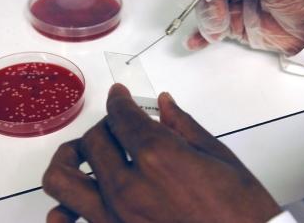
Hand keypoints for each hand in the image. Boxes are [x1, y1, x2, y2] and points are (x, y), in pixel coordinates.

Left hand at [43, 84, 280, 222]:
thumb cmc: (242, 207)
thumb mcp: (218, 157)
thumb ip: (183, 125)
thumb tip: (163, 102)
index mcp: (158, 157)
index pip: (121, 116)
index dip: (118, 99)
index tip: (120, 94)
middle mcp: (128, 187)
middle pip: (94, 139)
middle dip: (106, 123)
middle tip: (119, 123)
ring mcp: (114, 217)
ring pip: (62, 178)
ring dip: (69, 157)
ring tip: (84, 153)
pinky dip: (61, 212)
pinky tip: (69, 206)